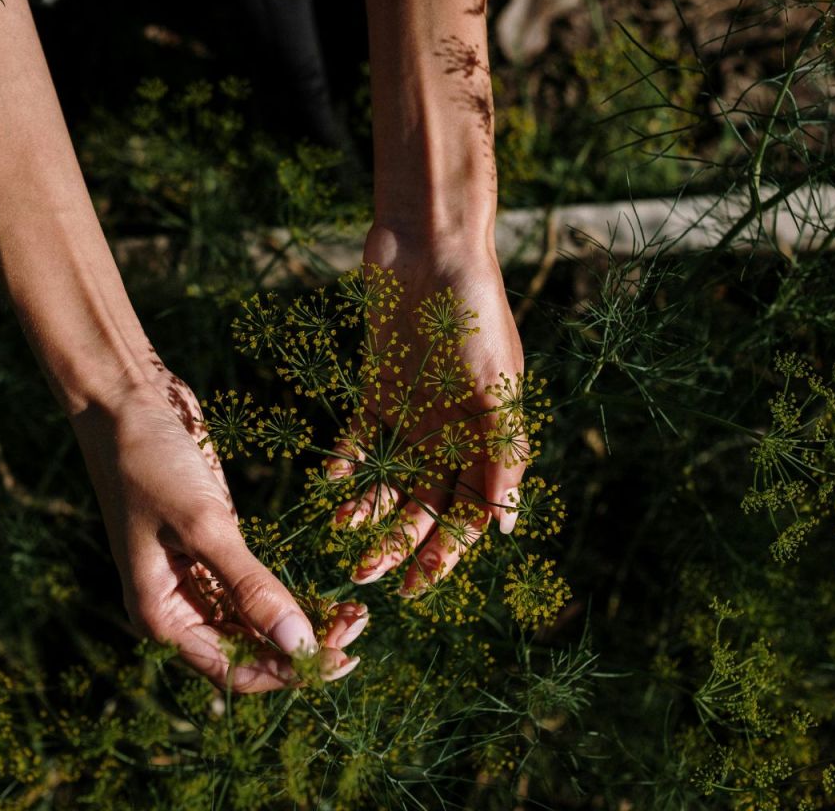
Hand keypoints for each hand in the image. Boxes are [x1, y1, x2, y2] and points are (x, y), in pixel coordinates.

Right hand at [70, 368, 365, 691]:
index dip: (289, 670)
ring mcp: (194, 578)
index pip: (235, 669)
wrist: (124, 401)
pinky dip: (287, 595)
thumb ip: (251, 587)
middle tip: (358, 624)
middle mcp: (176, 608)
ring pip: (254, 623)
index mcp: (160, 617)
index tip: (342, 657)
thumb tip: (299, 645)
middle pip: (248, 651)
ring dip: (301, 623)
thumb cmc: (149, 462)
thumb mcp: (204, 525)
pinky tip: (325, 593)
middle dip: (301, 646)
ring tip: (353, 611)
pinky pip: (252, 589)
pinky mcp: (211, 547)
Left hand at [331, 225, 527, 596]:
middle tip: (367, 576)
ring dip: (370, 514)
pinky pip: (358, 441)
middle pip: (427, 506)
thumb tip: (506, 528)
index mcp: (488, 438)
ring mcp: (413, 414)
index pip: (470, 513)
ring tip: (344, 538)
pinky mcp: (376, 391)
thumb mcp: (496, 386)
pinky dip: (344, 467)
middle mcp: (452, 434)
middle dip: (402, 545)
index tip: (418, 587)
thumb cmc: (475, 314)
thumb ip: (503, 454)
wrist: (431, 249)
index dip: (447, 553)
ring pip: (391, 482)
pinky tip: (329, 490)